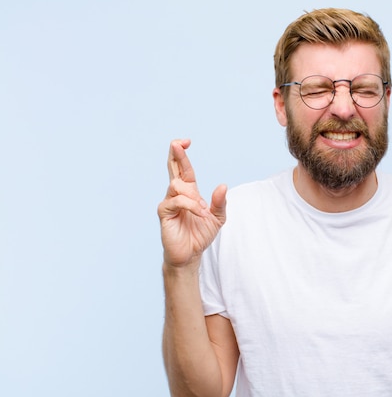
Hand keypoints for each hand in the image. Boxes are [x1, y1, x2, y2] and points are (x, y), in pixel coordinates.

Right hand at [157, 139, 226, 267]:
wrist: (191, 254)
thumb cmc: (200, 235)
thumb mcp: (218, 218)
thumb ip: (220, 202)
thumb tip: (222, 185)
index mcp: (189, 192)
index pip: (184, 169)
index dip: (182, 154)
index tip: (186, 141)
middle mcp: (177, 194)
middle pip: (173, 169)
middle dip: (175, 155)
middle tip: (177, 143)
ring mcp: (169, 203)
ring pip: (176, 185)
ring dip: (193, 195)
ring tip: (203, 209)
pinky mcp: (164, 213)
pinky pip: (175, 201)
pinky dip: (190, 205)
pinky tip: (199, 212)